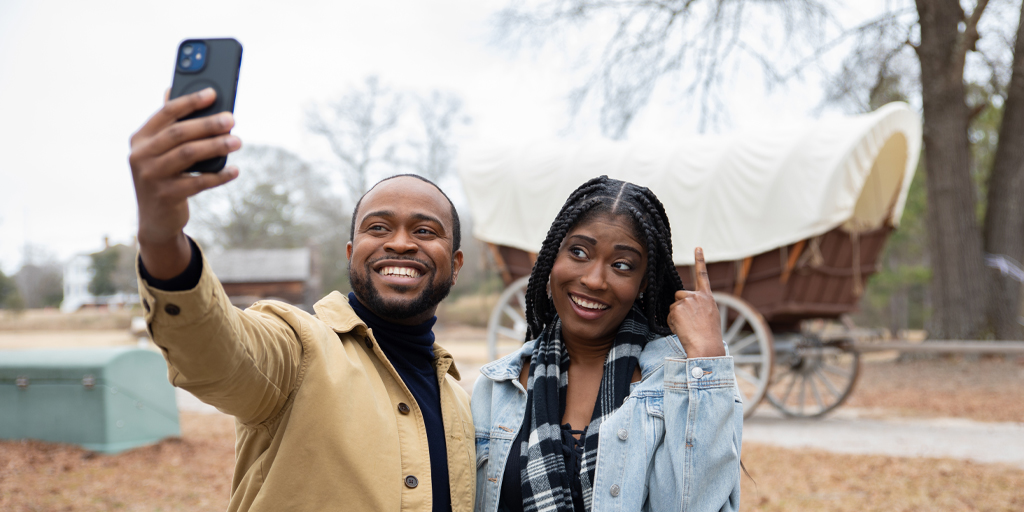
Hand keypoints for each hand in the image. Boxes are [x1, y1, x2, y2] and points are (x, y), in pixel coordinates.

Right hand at [128, 88, 240, 278]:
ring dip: (216, 146)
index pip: (166, 113)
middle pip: (179, 134)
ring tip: (237, 141)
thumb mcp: (160, 151)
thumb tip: (172, 88)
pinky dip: (218, 175)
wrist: (155, 220)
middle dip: (208, 124)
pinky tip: (234, 170)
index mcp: (140, 138)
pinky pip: (198, 182)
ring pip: (188, 155)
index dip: (190, 102)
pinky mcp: (166, 196)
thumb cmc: (164, 176)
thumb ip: (168, 124)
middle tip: (231, 119)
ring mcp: (151, 176)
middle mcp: (141, 155)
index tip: (213, 93)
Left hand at [667, 247, 725, 357]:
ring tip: (688, 327)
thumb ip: (700, 306)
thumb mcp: (710, 316)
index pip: (703, 275)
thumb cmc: (709, 336)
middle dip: (680, 307)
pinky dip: (672, 323)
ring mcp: (686, 300)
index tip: (697, 247)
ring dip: (676, 317)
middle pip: (679, 295)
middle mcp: (697, 296)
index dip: (699, 260)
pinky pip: (669, 315)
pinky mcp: (677, 308)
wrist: (706, 346)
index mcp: (708, 297)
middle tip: (689, 322)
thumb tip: (685, 306)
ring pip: (673, 306)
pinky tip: (683, 329)